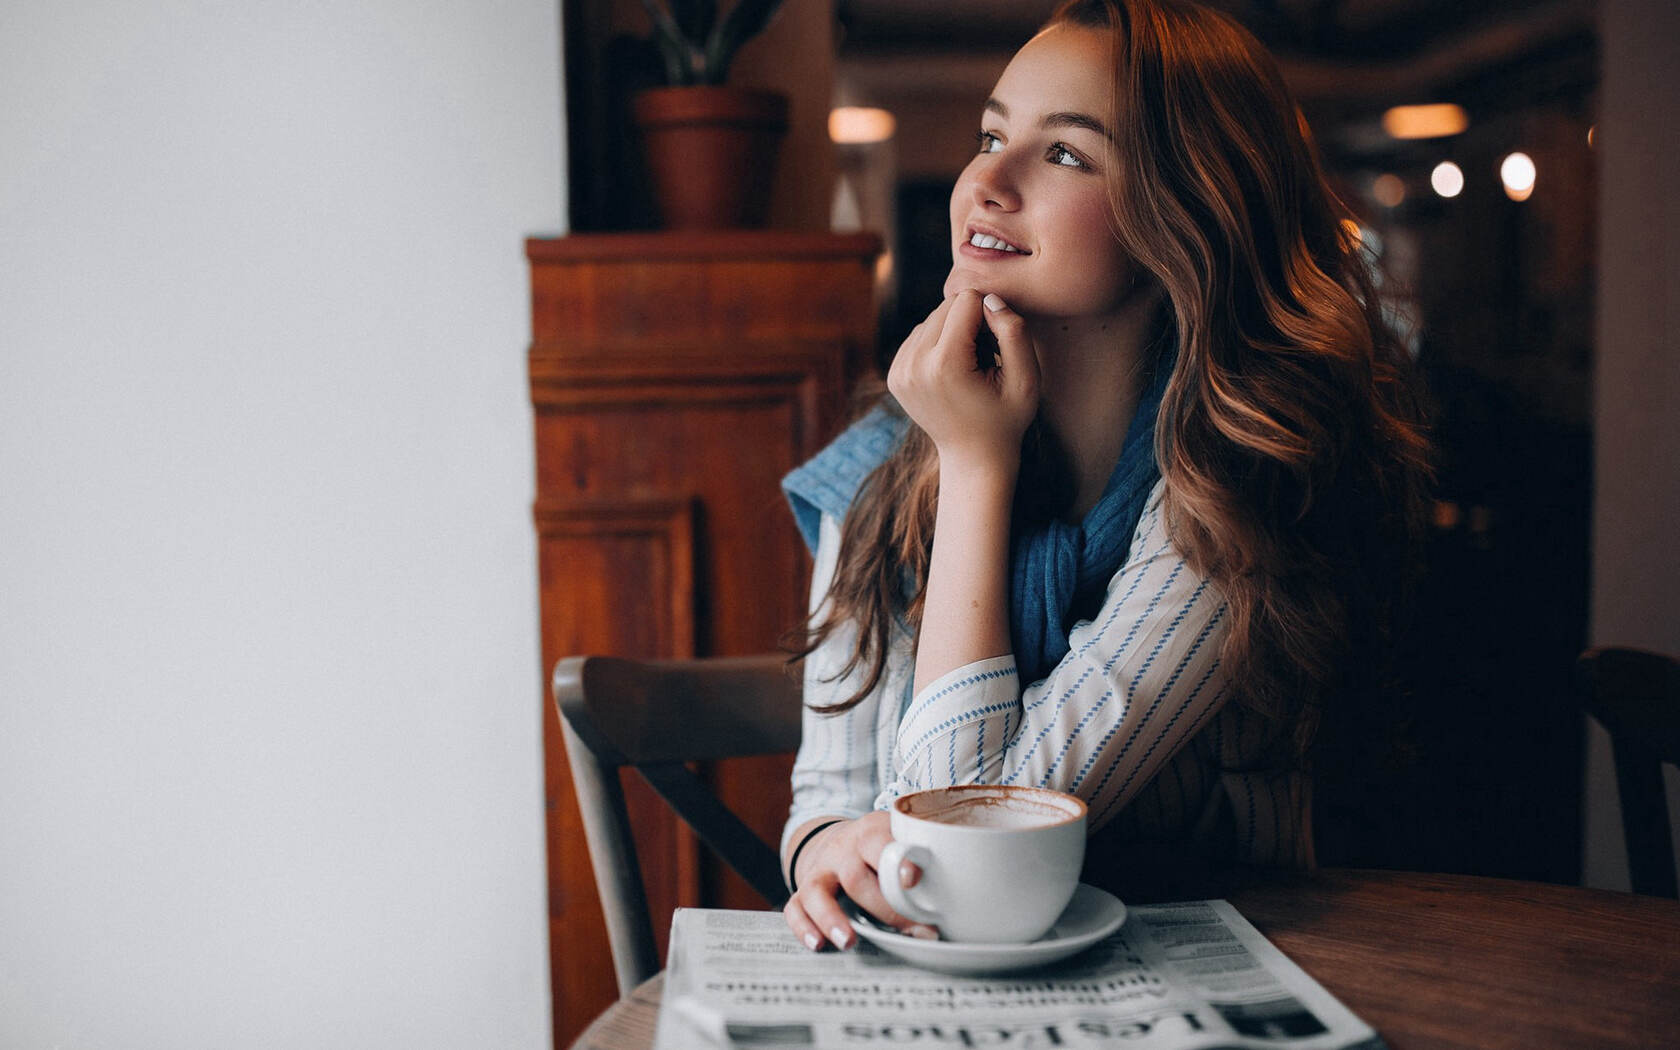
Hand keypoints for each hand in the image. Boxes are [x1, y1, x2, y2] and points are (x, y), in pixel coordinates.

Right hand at [782, 812, 935, 949]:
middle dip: (883, 907)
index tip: (914, 879)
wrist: (839, 841)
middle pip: (854, 876)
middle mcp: (841, 849)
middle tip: (913, 930)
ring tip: (849, 942)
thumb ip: (919, 860)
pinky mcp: (802, 891)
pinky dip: (804, 928)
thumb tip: (960, 899)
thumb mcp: (899, 840)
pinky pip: (794, 909)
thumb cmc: (880, 850)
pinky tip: (818, 945)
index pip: (880, 843)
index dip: (897, 860)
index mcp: (870, 832)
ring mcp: (819, 870)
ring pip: (816, 891)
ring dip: (832, 918)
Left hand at [887, 289, 1039, 471]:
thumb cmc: (1006, 418)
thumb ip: (1013, 331)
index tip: (997, 346)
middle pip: (945, 306)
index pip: (966, 300)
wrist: (973, 458)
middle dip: (970, 322)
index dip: (990, 315)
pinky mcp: (894, 374)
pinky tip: (953, 370)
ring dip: (954, 332)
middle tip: (985, 357)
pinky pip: (919, 335)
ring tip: (970, 366)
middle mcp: (914, 364)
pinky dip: (938, 343)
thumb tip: (990, 298)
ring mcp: (899, 370)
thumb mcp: (1026, 378)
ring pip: (932, 318)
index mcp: (944, 364)